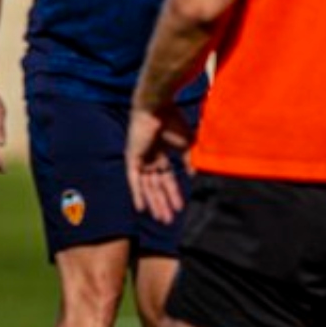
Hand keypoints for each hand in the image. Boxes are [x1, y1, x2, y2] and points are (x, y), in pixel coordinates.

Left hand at [126, 101, 193, 223]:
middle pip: (156, 187)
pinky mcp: (132, 159)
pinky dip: (138, 194)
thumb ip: (189, 159)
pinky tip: (142, 209)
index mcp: (160, 154)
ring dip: (154, 203)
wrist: (158, 106)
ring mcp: (140, 159)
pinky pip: (134, 181)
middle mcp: (148, 159)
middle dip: (163, 204)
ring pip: (147, 188)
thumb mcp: (187, 143)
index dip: (174, 194)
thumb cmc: (173, 120)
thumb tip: (193, 175)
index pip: (166, 179)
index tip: (181, 208)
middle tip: (169, 221)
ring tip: (161, 219)